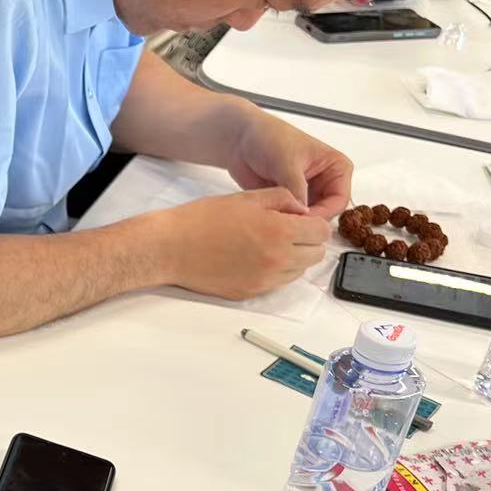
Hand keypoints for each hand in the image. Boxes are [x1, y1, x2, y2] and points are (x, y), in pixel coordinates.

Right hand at [159, 189, 331, 299]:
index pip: (321, 231)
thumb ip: (283, 199)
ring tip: (268, 246)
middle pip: (316, 255)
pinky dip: (274, 272)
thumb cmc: (201, 220)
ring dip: (293, 258)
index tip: (301, 220)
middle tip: (287, 232)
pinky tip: (253, 259)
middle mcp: (277, 259)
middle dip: (307, 242)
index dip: (314, 223)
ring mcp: (264, 280)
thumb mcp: (246, 198)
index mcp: (279, 231)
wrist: (170, 248)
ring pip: (299, 271)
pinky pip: (277, 283)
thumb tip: (302, 210)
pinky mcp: (250, 292)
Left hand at [225, 110, 353, 220]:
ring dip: (294, 222)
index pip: (339, 200)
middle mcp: (325, 182)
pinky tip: (271, 219)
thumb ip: (297, 188)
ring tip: (278, 221)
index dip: (323, 214)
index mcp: (336, 168)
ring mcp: (307, 193)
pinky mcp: (289, 201)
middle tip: (289, 225)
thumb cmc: (268, 137)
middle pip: (325, 213)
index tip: (303, 221)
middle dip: (308, 221)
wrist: (240, 139)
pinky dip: (283, 221)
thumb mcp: (287, 162)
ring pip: (308, 218)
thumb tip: (303, 212)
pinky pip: (291, 218)